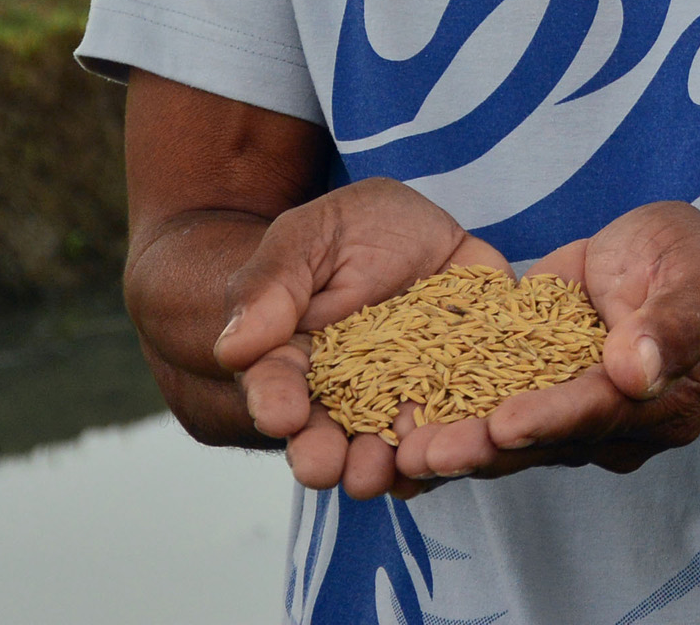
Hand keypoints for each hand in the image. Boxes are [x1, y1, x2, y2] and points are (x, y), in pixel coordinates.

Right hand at [212, 176, 507, 498]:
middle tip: (325, 468)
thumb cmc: (346, 231)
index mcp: (298, 363)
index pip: (278, 388)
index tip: (280, 415)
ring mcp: (407, 394)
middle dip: (326, 454)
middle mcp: (350, 395)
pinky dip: (459, 441)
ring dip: (390, 462)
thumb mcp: (307, 240)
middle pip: (333, 434)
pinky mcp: (464, 383)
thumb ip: (271, 288)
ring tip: (388, 471)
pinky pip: (461, 421)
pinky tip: (455, 455)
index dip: (276, 402)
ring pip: (395, 441)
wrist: (415, 226)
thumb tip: (235, 348)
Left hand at [391, 202, 699, 488]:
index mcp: (666, 402)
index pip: (603, 412)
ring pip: (513, 439)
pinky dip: (448, 423)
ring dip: (457, 445)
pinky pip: (491, 415)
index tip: (505, 423)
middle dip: (485, 448)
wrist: (668, 263)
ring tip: (400, 452)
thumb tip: (637, 371)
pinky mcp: (537, 397)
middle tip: (425, 455)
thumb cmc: (691, 261)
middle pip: (547, 441)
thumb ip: (674, 321)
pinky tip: (397, 433)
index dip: (554, 418)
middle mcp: (618, 426)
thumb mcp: (698, 271)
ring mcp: (574, 418)